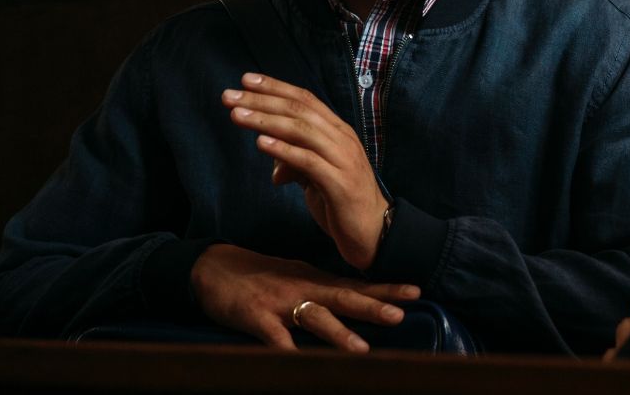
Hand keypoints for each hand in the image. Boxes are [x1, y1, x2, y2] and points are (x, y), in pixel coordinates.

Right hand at [190, 244, 419, 351]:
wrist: (213, 267)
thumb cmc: (261, 278)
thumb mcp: (298, 279)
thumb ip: (325, 292)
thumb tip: (359, 300)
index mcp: (316, 281)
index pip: (357, 285)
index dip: (386, 289)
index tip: (416, 292)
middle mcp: (304, 288)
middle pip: (344, 297)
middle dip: (373, 306)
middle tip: (400, 315)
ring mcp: (280, 302)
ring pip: (314, 317)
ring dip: (339, 333)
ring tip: (361, 349)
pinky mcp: (255, 316)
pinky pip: (273, 337)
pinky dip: (286, 350)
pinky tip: (297, 363)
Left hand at [223, 73, 386, 270]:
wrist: (375, 232)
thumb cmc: (343, 202)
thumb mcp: (315, 179)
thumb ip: (297, 166)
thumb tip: (275, 169)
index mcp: (337, 132)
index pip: (305, 100)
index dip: (275, 87)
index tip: (246, 79)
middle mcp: (342, 139)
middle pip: (299, 110)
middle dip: (262, 100)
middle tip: (229, 95)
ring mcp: (343, 159)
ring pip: (302, 130)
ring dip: (266, 121)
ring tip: (236, 115)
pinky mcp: (339, 183)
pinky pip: (308, 161)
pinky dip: (283, 150)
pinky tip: (261, 143)